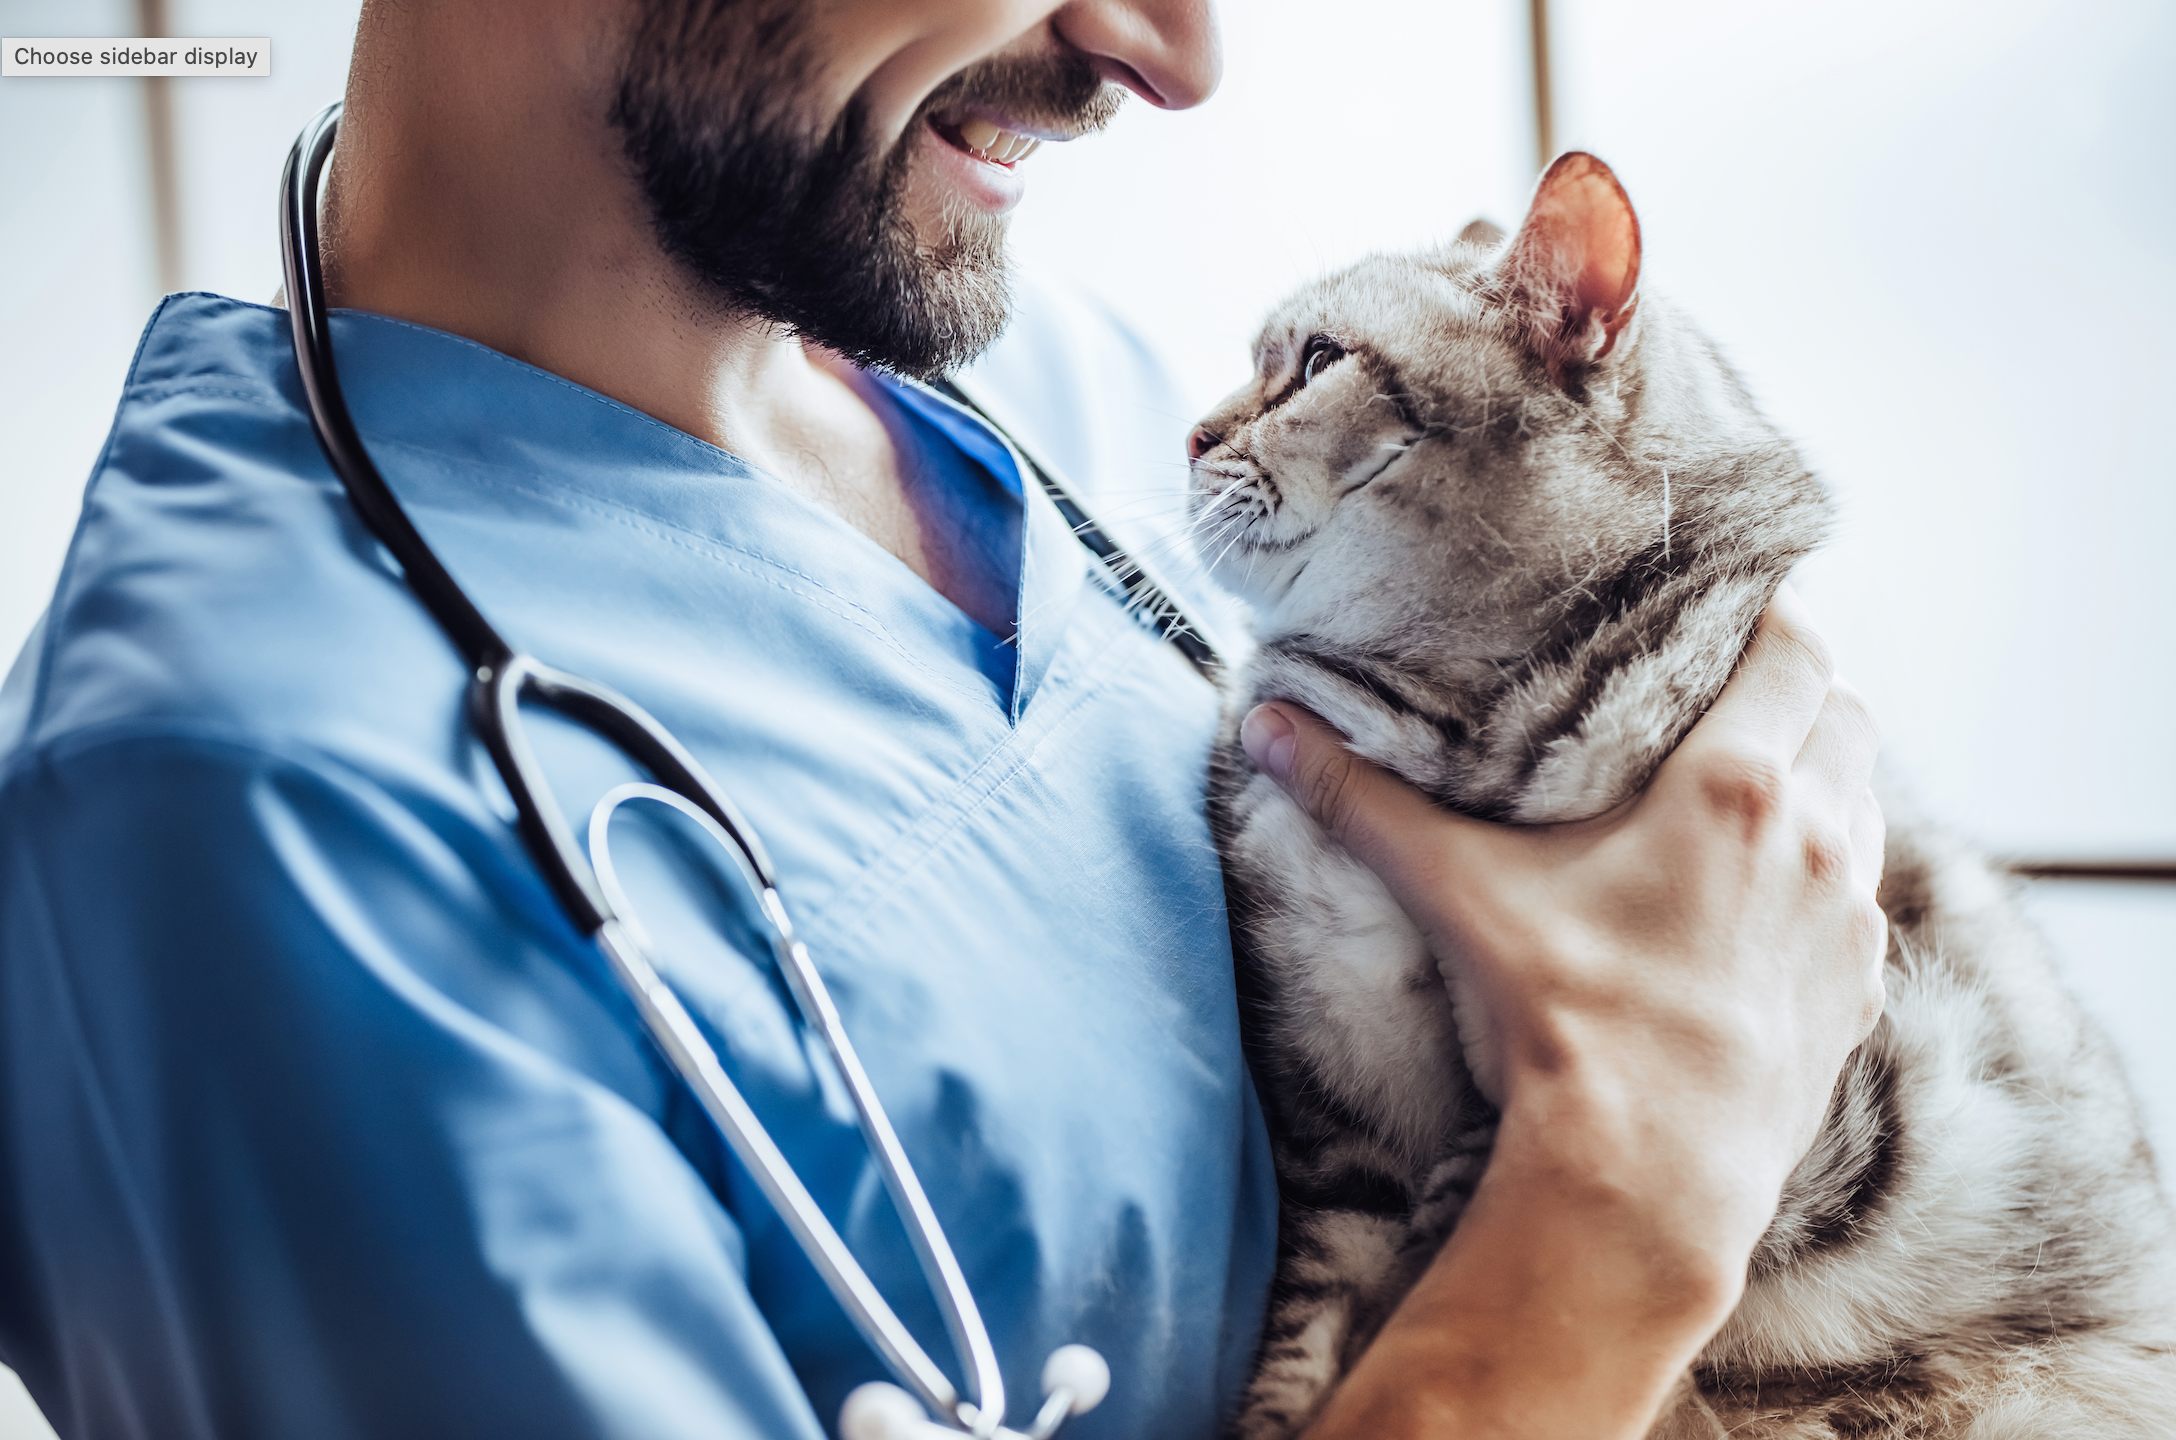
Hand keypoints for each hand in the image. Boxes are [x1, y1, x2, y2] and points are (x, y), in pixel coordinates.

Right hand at [1243, 589, 1887, 1438]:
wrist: (1649, 1172)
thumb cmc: (1563, 1018)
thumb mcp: (1458, 892)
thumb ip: (1363, 801)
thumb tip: (1267, 727)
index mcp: (1734, 788)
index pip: (1798, 650)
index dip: (1776, 614)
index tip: (1738, 606)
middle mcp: (1816, 838)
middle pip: (1846, 715)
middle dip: (1800, 693)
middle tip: (1731, 693)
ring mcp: (1850, 921)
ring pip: (1865, 804)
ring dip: (1823, 782)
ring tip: (1752, 790)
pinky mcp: (1859, 994)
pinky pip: (1863, 903)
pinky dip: (1829, 879)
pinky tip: (1766, 902)